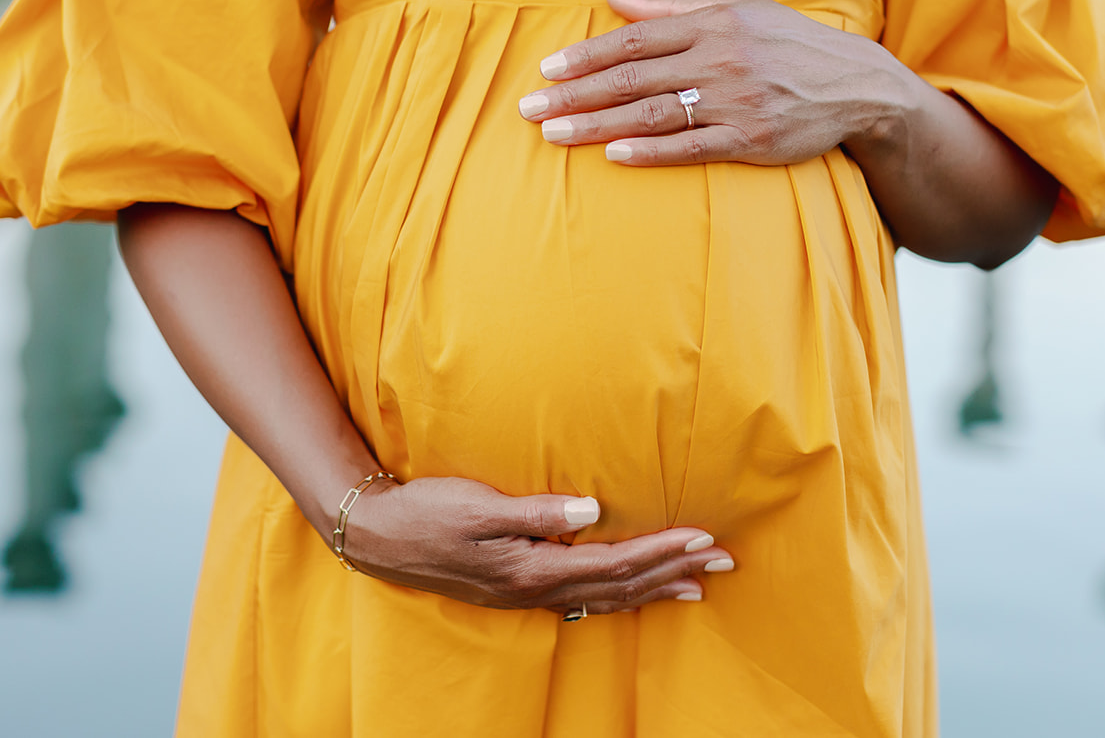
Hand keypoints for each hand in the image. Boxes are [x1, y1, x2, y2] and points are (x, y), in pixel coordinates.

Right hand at [338, 476, 733, 615]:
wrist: (378, 537)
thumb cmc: (426, 513)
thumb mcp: (476, 506)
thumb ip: (535, 510)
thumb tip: (591, 509)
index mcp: (532, 568)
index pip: (616, 562)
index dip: (664, 550)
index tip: (705, 536)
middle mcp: (537, 590)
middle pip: (624, 585)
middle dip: (677, 571)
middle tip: (726, 561)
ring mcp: (529, 595)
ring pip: (610, 598)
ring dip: (658, 588)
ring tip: (700, 583)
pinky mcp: (520, 589)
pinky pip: (587, 599)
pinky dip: (624, 596)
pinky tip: (638, 592)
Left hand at [517, 0, 913, 165]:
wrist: (855, 83)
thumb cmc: (785, 40)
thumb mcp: (737, 5)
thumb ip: (676, 2)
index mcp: (712, 21)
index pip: (635, 37)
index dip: (588, 54)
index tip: (548, 68)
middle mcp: (720, 57)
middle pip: (633, 77)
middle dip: (576, 93)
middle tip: (530, 109)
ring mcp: (735, 100)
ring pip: (653, 113)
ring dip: (599, 125)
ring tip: (555, 135)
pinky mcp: (751, 139)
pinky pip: (692, 147)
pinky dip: (652, 151)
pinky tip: (615, 156)